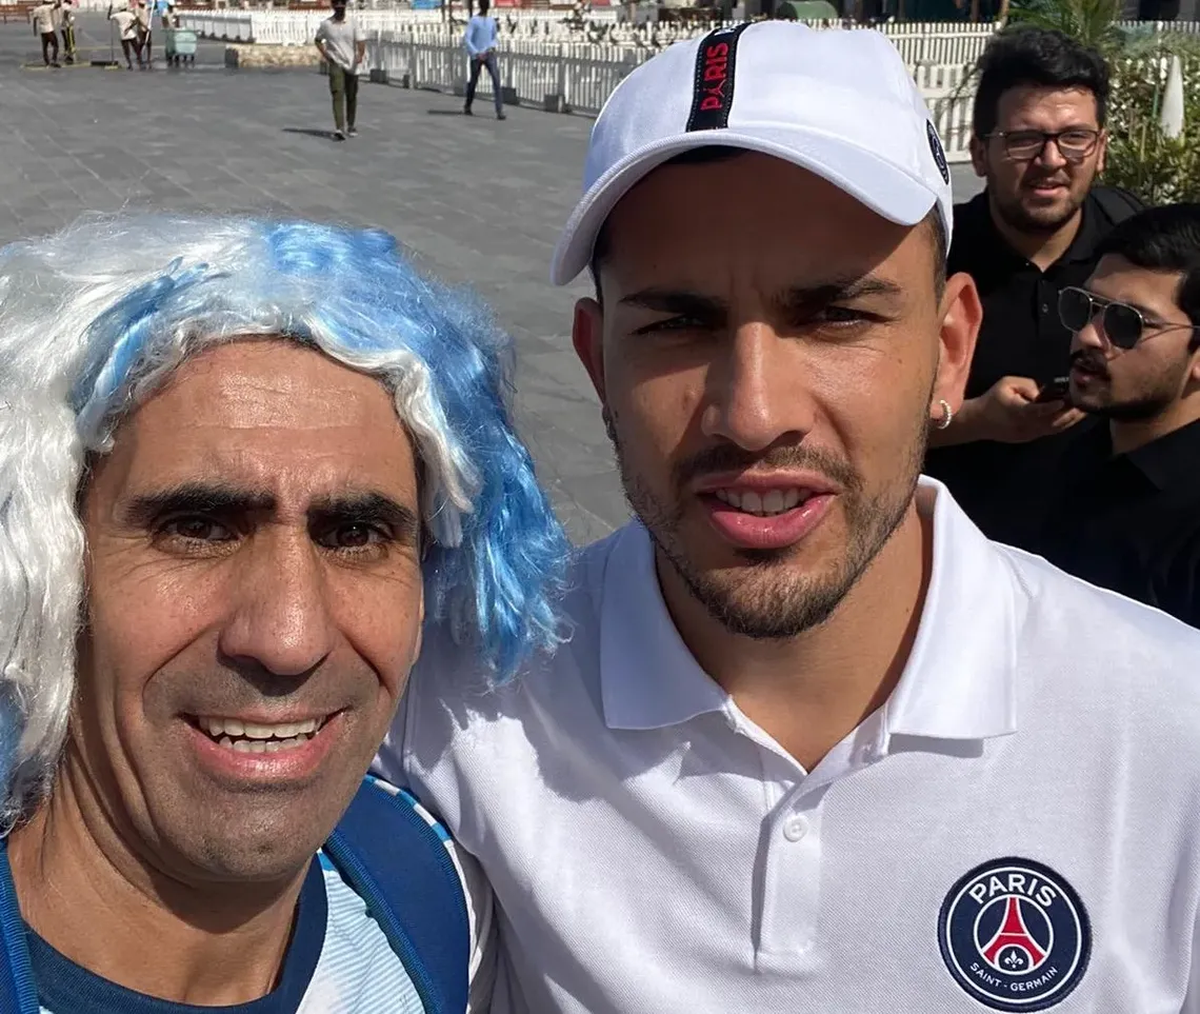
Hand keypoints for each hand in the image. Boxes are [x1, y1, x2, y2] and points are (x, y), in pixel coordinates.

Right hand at [958, 375, 1085, 443]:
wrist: (979, 422)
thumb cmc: (993, 399)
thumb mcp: (1006, 384)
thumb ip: (1028, 384)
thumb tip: (1046, 390)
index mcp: (1016, 411)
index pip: (1034, 411)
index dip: (1049, 407)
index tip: (1063, 401)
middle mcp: (1025, 425)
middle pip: (1051, 421)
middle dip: (1070, 412)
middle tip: (1086, 401)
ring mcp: (1029, 434)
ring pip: (1054, 428)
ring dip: (1071, 419)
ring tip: (1086, 409)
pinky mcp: (1031, 437)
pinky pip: (1052, 431)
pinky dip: (1064, 423)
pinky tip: (1074, 416)